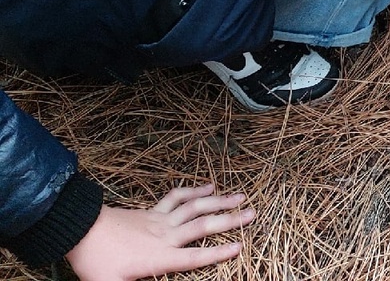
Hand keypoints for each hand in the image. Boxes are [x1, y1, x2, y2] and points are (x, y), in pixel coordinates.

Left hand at [65, 183, 252, 280]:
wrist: (80, 229)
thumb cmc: (95, 262)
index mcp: (159, 257)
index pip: (194, 257)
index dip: (217, 253)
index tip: (240, 248)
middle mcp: (166, 236)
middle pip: (202, 226)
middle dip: (229, 221)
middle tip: (252, 213)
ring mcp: (160, 220)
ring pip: (195, 207)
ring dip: (219, 200)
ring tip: (240, 195)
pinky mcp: (152, 211)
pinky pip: (177, 197)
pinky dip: (194, 190)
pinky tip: (208, 185)